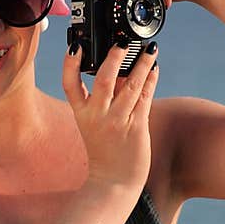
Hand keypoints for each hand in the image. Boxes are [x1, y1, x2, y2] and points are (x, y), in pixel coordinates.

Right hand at [62, 38, 159, 192]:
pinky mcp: (136, 127)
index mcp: (81, 114)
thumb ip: (106, 97)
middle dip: (114, 58)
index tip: (75, 46)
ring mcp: (117, 122)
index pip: (70, 84)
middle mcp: (97, 116)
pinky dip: (150, 80)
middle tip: (122, 42)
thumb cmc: (104, 150)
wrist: (113, 181)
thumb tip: (121, 69)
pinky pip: (145, 97)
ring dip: (141, 64)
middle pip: (104, 80)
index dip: (70, 64)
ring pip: (131, 85)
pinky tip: (154, 68)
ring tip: (150, 48)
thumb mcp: (95, 123)